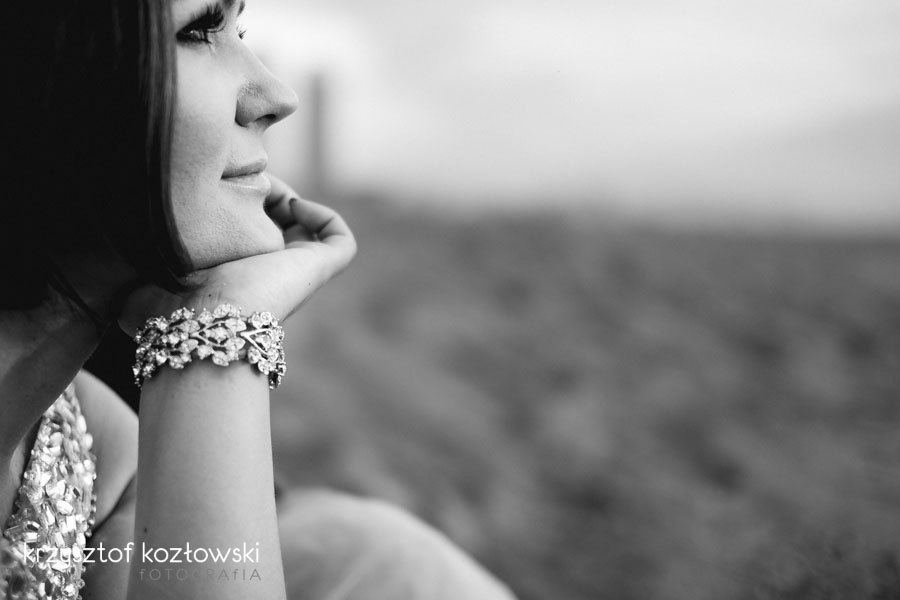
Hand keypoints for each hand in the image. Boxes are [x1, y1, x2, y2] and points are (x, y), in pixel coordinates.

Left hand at [118, 175, 356, 336]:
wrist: (200, 321)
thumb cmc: (165, 307)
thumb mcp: (137, 274)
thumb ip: (131, 258)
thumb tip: (118, 243)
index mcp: (229, 280)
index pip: (241, 239)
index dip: (231, 206)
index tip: (211, 188)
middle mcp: (265, 277)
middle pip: (275, 230)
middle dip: (259, 197)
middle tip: (238, 178)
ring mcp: (296, 275)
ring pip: (307, 231)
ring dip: (289, 200)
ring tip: (263, 186)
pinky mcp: (318, 270)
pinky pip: (340, 240)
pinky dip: (325, 216)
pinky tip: (291, 204)